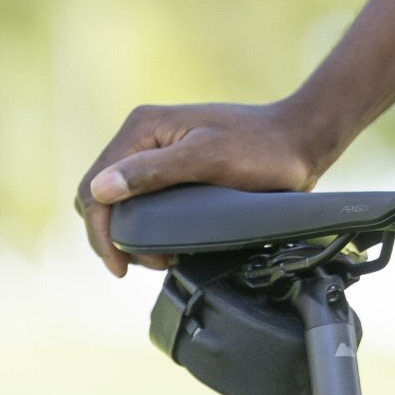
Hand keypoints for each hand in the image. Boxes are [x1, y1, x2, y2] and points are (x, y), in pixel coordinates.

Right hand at [76, 98, 324, 276]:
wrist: (300, 142)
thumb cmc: (261, 149)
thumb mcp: (207, 158)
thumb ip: (154, 172)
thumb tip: (100, 190)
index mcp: (142, 127)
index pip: (94, 185)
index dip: (100, 231)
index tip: (120, 267)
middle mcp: (144, 137)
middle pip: (102, 196)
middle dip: (115, 237)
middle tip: (148, 265)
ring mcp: (158, 153)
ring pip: (122, 204)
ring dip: (132, 236)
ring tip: (163, 260)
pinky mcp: (175, 168)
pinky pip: (144, 203)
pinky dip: (147, 228)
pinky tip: (167, 247)